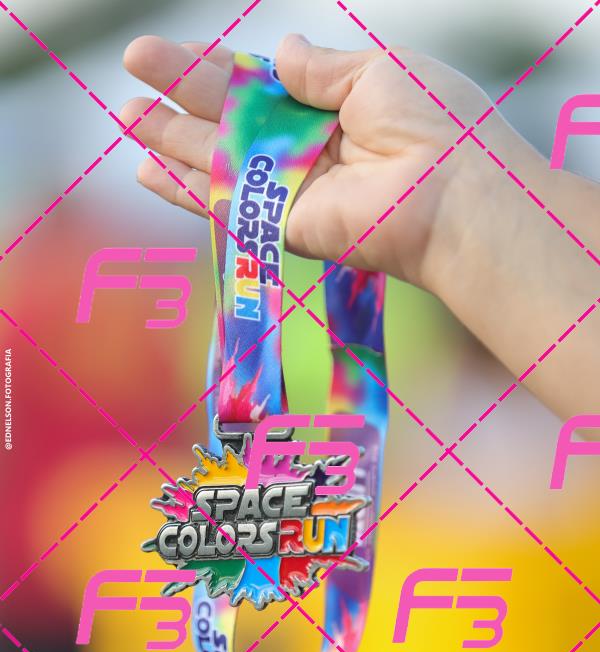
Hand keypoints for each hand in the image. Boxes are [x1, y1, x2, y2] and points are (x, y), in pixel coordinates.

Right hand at [121, 34, 497, 288]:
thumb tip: (278, 50)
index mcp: (334, 105)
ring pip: (218, 160)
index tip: (177, 51)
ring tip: (125, 115)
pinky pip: (225, 205)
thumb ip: (323, 68)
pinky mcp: (283, 225)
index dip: (219, 67)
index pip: (263, 84)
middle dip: (181, 92)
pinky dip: (185, 189)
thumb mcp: (378, 72)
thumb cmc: (432, 124)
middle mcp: (309, 148)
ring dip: (171, 139)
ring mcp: (293, 189)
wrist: (454, 193)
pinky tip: (147, 172)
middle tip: (133, 65)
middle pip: (231, 117)